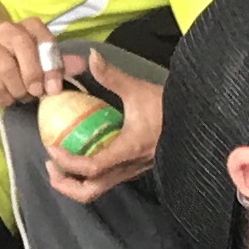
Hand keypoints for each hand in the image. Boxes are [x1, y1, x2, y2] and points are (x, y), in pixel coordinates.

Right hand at [0, 16, 56, 107]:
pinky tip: (7, 98)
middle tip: (37, 93)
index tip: (55, 86)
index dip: (51, 64)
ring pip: (6, 69)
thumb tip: (81, 65)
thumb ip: (61, 63)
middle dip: (33, 74)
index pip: (43, 37)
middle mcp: (6, 30)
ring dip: (18, 89)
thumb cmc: (21, 63)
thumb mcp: (43, 61)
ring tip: (22, 96)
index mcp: (28, 26)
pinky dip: (3, 97)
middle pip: (22, 46)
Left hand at [41, 54, 160, 207]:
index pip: (92, 168)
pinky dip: (87, 175)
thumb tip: (91, 57)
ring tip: (60, 163)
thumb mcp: (139, 90)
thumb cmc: (170, 107)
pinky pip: (106, 180)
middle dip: (65, 184)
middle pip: (90, 192)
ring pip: (98, 189)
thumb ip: (112, 76)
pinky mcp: (132, 169)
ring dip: (74, 181)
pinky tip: (80, 154)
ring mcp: (131, 171)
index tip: (52, 148)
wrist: (197, 121)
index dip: (67, 163)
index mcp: (128, 150)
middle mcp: (128, 168)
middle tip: (51, 164)